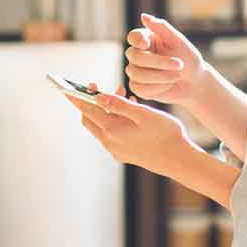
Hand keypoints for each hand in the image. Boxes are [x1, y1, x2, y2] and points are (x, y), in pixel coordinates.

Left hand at [68, 85, 197, 177]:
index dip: (77, 96)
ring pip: (102, 126)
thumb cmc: (165, 133)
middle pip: (90, 119)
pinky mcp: (125, 154)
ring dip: (107, 109)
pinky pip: (112, 134)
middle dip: (92, 101)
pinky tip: (130, 109)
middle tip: (98, 86)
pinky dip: (115, 119)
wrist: (179, 160)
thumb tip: (98, 96)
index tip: (67, 86)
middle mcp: (110, 143)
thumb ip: (119, 104)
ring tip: (123, 93)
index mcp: (112, 131)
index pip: (87, 110)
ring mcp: (117, 150)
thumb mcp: (143, 113)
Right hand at [125, 13, 204, 104]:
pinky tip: (169, 85)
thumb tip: (143, 16)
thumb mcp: (179, 42)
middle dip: (158, 62)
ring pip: (136, 74)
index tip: (146, 44)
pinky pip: (140, 89)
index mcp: (147, 39)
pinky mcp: (139, 87)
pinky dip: (157, 88)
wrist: (195, 83)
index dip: (137, 40)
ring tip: (178, 76)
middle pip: (134, 56)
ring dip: (160, 76)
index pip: (133, 37)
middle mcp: (138, 54)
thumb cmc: (189, 59)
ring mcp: (136, 71)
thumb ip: (162, 28)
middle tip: (179, 64)